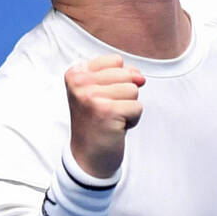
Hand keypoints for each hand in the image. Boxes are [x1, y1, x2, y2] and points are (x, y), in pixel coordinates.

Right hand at [64, 55, 145, 177]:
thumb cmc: (98, 120)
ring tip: (112, 118)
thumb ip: (122, 75)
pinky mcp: (106, 111)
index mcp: (75, 73)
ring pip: (133, 90)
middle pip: (126, 75)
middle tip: (108, 110)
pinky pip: (137, 107)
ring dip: (128, 107)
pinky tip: (116, 127)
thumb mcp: (103, 90)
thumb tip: (141, 78)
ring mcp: (91, 97)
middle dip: (125, 95)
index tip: (103, 96)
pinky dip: (132, 119)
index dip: (119, 80)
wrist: (89, 155)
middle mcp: (79, 83)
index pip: (116, 60)